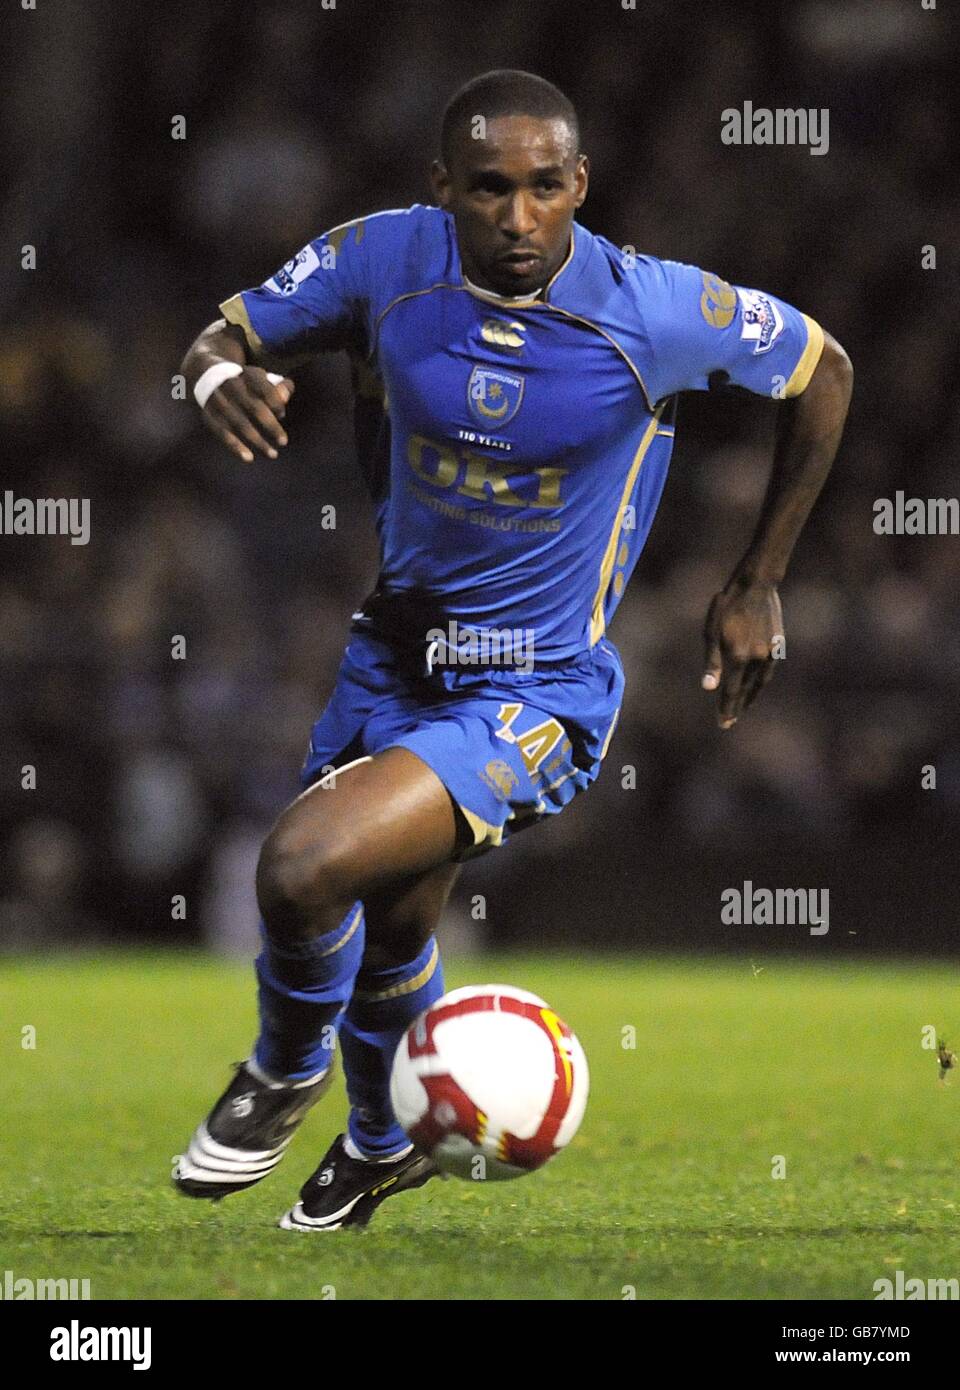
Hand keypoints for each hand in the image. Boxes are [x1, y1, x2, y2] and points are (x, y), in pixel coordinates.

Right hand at [201, 366, 293, 462]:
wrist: (207, 374)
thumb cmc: (245, 383)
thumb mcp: (261, 379)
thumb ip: (278, 388)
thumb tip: (286, 395)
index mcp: (247, 374)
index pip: (266, 390)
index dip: (276, 404)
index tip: (282, 414)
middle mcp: (231, 386)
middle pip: (254, 408)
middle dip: (271, 426)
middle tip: (283, 442)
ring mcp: (218, 400)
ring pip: (240, 423)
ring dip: (258, 441)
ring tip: (273, 454)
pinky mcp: (208, 414)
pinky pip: (222, 433)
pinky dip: (235, 446)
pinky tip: (248, 458)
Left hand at [702, 580, 783, 728]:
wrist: (756, 585)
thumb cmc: (726, 607)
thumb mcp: (711, 632)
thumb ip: (711, 662)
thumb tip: (708, 688)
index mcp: (738, 657)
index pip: (731, 692)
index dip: (726, 709)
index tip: (723, 724)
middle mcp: (757, 659)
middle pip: (746, 691)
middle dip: (737, 707)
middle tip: (730, 721)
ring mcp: (770, 653)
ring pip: (760, 683)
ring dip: (750, 697)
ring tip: (743, 707)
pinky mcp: (778, 646)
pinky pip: (768, 671)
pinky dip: (761, 682)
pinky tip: (757, 684)